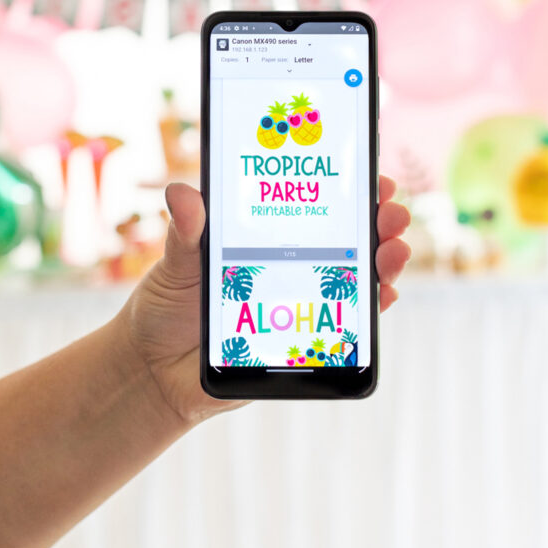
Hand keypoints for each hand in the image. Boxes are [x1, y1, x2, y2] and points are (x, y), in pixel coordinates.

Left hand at [122, 177, 410, 425]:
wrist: (154, 370)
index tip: (372, 178)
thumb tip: (181, 192)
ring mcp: (300, 303)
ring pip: (356, 280)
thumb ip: (186, 231)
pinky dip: (371, 311)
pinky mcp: (302, 342)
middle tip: (391, 213)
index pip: (316, 207)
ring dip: (385, 263)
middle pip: (348, 240)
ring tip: (394, 250)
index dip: (350, 191)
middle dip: (379, 223)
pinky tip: (384, 296)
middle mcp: (290, 267)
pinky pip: (347, 325)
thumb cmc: (165, 308)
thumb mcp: (176, 263)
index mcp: (264, 238)